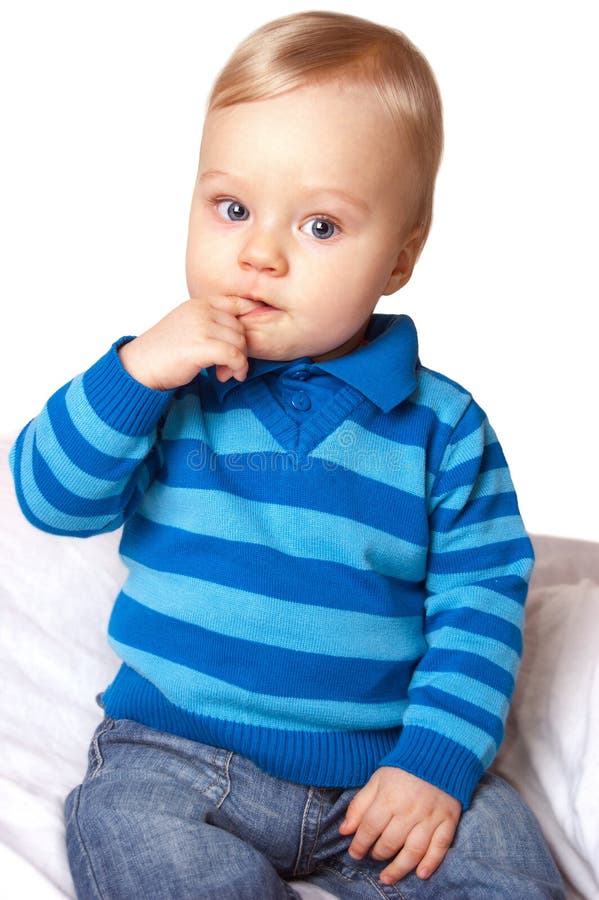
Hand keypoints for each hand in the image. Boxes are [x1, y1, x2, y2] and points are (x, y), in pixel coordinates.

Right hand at [118, 295, 261, 389]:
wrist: (139, 366)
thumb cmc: (163, 351)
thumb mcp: (188, 326)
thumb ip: (210, 323)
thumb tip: (241, 334)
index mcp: (199, 303)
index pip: (237, 302)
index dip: (253, 316)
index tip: (255, 333)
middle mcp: (201, 311)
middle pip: (242, 327)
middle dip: (241, 349)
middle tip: (229, 366)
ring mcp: (201, 327)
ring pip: (240, 342)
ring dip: (238, 362)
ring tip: (224, 373)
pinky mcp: (201, 346)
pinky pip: (234, 355)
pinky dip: (237, 368)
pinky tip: (227, 376)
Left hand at [339, 767, 460, 884]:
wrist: (438, 754)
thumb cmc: (403, 768)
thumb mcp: (377, 780)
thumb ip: (359, 805)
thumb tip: (344, 830)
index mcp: (389, 798)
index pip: (370, 828)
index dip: (359, 844)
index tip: (355, 853)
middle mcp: (409, 810)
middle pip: (390, 842)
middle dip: (377, 854)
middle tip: (373, 857)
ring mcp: (430, 817)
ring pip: (413, 851)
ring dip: (399, 869)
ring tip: (387, 877)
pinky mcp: (448, 821)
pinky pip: (440, 847)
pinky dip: (431, 863)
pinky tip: (420, 874)